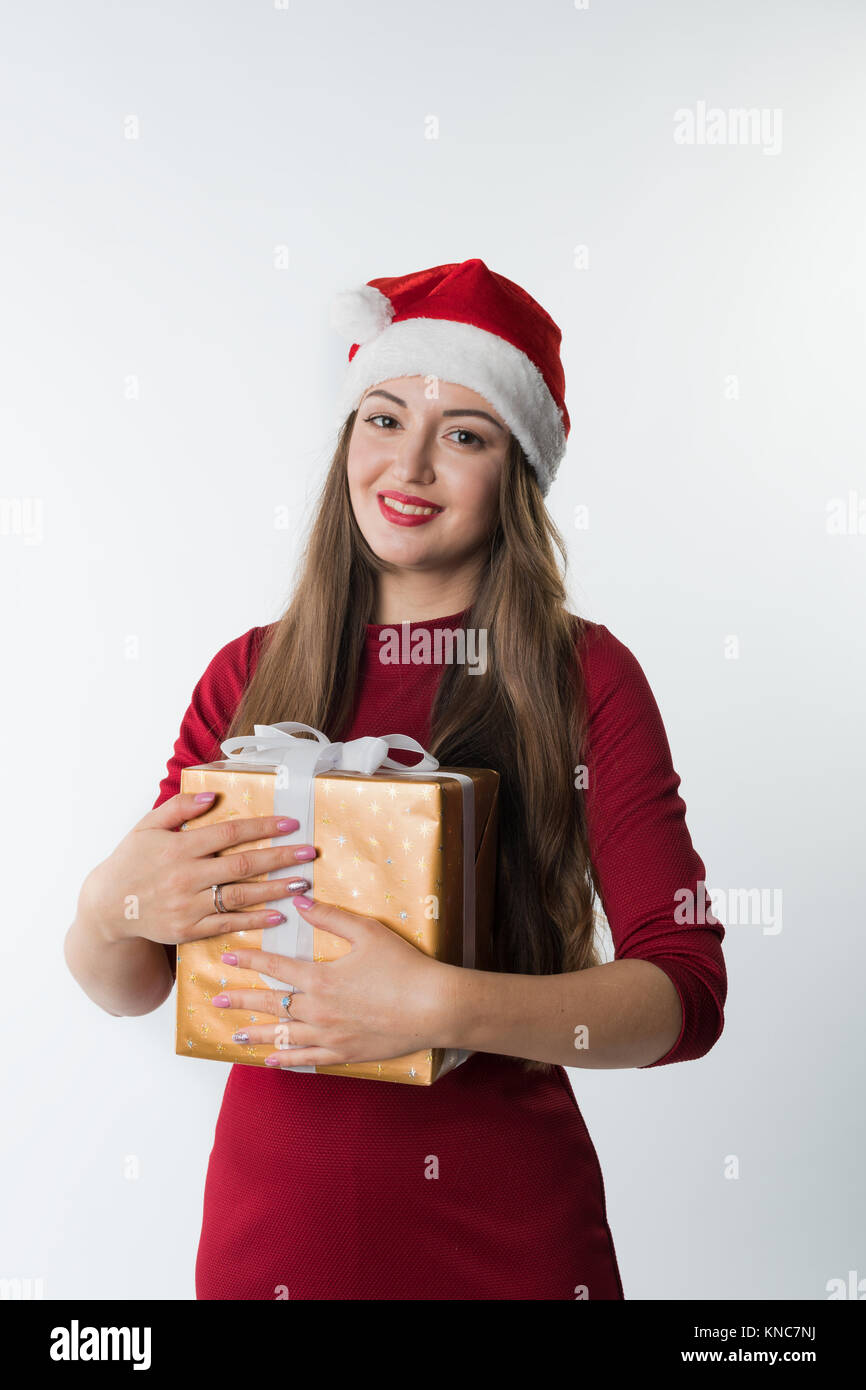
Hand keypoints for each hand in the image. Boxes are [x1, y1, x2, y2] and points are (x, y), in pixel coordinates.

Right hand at [79, 792, 318, 947]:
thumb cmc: (132, 861)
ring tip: (302, 883)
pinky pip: (228, 924)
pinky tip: (279, 914)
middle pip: (242, 865)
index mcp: (178, 847)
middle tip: (309, 853)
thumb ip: (178, 808)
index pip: (229, 833)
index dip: (262, 828)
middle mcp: (185, 876)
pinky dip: (254, 919)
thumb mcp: (147, 827)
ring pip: (240, 896)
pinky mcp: (188, 929)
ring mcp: (188, 905)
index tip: (291, 824)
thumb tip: (211, 795)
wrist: (108, 908)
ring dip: (275, 890)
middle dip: (279, 858)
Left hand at [211, 896, 454, 1067]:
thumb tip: (298, 901)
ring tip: (235, 1034)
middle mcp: (317, 1010)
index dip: (249, 960)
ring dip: (257, 1034)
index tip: (227, 957)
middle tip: (217, 1001)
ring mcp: (329, 1036)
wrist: (434, 1007)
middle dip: (242, 1000)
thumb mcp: (368, 932)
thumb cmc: (404, 966)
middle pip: (270, 1004)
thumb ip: (330, 917)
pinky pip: (306, 1059)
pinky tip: (271, 1060)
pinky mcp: (344, 1054)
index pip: (275, 967)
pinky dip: (285, 1060)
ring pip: (282, 1036)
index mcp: (320, 978)